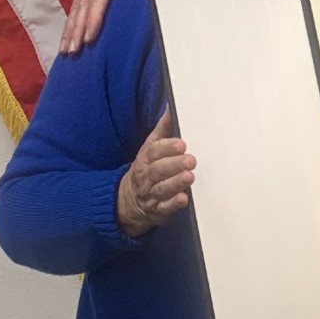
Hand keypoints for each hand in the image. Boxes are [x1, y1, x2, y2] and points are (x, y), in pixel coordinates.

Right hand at [116, 109, 196, 237]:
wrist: (128, 201)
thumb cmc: (146, 169)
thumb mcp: (149, 148)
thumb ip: (162, 130)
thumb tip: (171, 108)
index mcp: (145, 159)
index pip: (154, 151)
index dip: (167, 147)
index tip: (181, 144)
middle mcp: (147, 176)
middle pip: (159, 170)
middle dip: (175, 164)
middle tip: (191, 160)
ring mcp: (152, 194)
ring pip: (163, 188)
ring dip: (176, 183)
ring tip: (189, 176)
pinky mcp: (159, 209)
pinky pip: (165, 207)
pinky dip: (173, 204)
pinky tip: (183, 198)